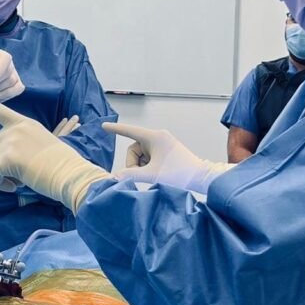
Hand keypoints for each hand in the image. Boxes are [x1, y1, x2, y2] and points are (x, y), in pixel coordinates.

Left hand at [0, 90, 110, 213]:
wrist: (70, 174)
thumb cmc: (60, 164)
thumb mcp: (41, 143)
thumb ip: (20, 143)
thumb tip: (1, 158)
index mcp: (24, 123)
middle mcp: (15, 129)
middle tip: (19, 171)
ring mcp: (11, 142)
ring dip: (1, 174)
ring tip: (21, 178)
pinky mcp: (7, 158)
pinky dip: (0, 185)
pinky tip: (15, 187)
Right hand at [104, 123, 232, 193]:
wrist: (200, 177)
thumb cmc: (178, 174)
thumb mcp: (151, 175)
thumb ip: (130, 176)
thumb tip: (113, 177)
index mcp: (154, 137)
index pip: (129, 131)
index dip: (116, 130)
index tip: (104, 126)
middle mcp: (158, 137)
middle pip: (134, 149)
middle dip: (134, 164)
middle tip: (143, 176)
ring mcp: (163, 143)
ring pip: (141, 155)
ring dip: (142, 166)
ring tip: (154, 175)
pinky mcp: (166, 150)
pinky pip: (149, 157)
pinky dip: (148, 166)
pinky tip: (158, 173)